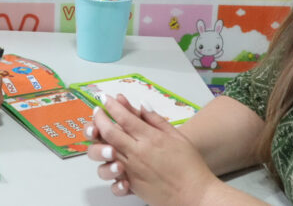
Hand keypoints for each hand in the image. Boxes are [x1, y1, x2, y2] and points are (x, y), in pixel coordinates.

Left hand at [87, 95, 219, 205]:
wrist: (195, 194)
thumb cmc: (190, 166)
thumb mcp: (177, 136)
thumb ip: (156, 120)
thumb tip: (142, 105)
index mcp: (150, 138)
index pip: (124, 117)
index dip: (112, 105)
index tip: (106, 98)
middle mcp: (138, 152)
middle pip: (109, 132)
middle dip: (99, 118)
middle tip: (97, 112)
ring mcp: (133, 169)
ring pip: (105, 153)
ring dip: (98, 142)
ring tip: (98, 134)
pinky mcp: (132, 185)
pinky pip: (112, 177)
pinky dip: (107, 169)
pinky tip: (109, 161)